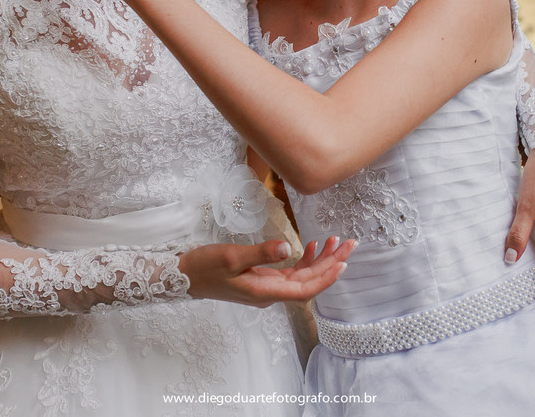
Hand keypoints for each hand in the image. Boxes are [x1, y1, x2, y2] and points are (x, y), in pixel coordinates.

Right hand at [179, 236, 355, 307]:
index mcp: (265, 292)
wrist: (184, 276)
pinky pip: (290, 273)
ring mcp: (267, 287)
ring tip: (335, 241)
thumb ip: (260, 253)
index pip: (305, 290)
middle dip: (331, 264)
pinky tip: (310, 246)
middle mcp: (270, 293)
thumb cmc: (205, 267)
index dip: (326, 278)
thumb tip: (287, 248)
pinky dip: (303, 260)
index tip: (343, 263)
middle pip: (309, 283)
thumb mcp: (231, 257)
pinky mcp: (262, 279)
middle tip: (350, 244)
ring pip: (302, 277)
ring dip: (320, 261)